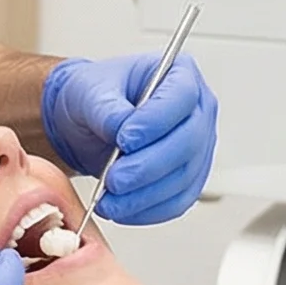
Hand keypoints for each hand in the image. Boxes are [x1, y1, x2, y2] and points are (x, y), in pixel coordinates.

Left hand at [41, 52, 217, 224]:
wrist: (87, 124)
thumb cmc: (94, 96)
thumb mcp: (90, 91)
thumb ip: (107, 107)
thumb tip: (121, 126)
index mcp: (180, 74)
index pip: (181, 97)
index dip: (156, 121)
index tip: (124, 139)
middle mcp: (197, 110)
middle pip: (188, 142)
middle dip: (148, 166)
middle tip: (115, 179)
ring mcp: (198, 146)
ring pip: (184, 177)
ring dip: (146, 194)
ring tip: (110, 199)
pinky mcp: (189, 178)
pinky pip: (178, 201)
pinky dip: (150, 210)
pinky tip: (122, 209)